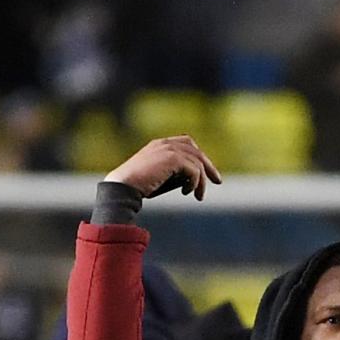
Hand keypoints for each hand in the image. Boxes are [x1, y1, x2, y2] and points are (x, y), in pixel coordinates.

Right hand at [104, 134, 220, 201]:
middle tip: (217, 181)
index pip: (186, 143)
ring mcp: (168, 149)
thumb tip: (193, 181)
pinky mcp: (172, 158)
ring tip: (198, 196)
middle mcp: (165, 143)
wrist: (122, 187)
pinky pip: (194, 170)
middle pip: (196, 150)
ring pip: (197, 162)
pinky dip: (195, 182)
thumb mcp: (159, 179)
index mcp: (159, 145)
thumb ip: (175, 175)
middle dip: (208, 166)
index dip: (198, 156)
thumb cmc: (137, 188)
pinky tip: (188, 193)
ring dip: (201, 181)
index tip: (205, 172)